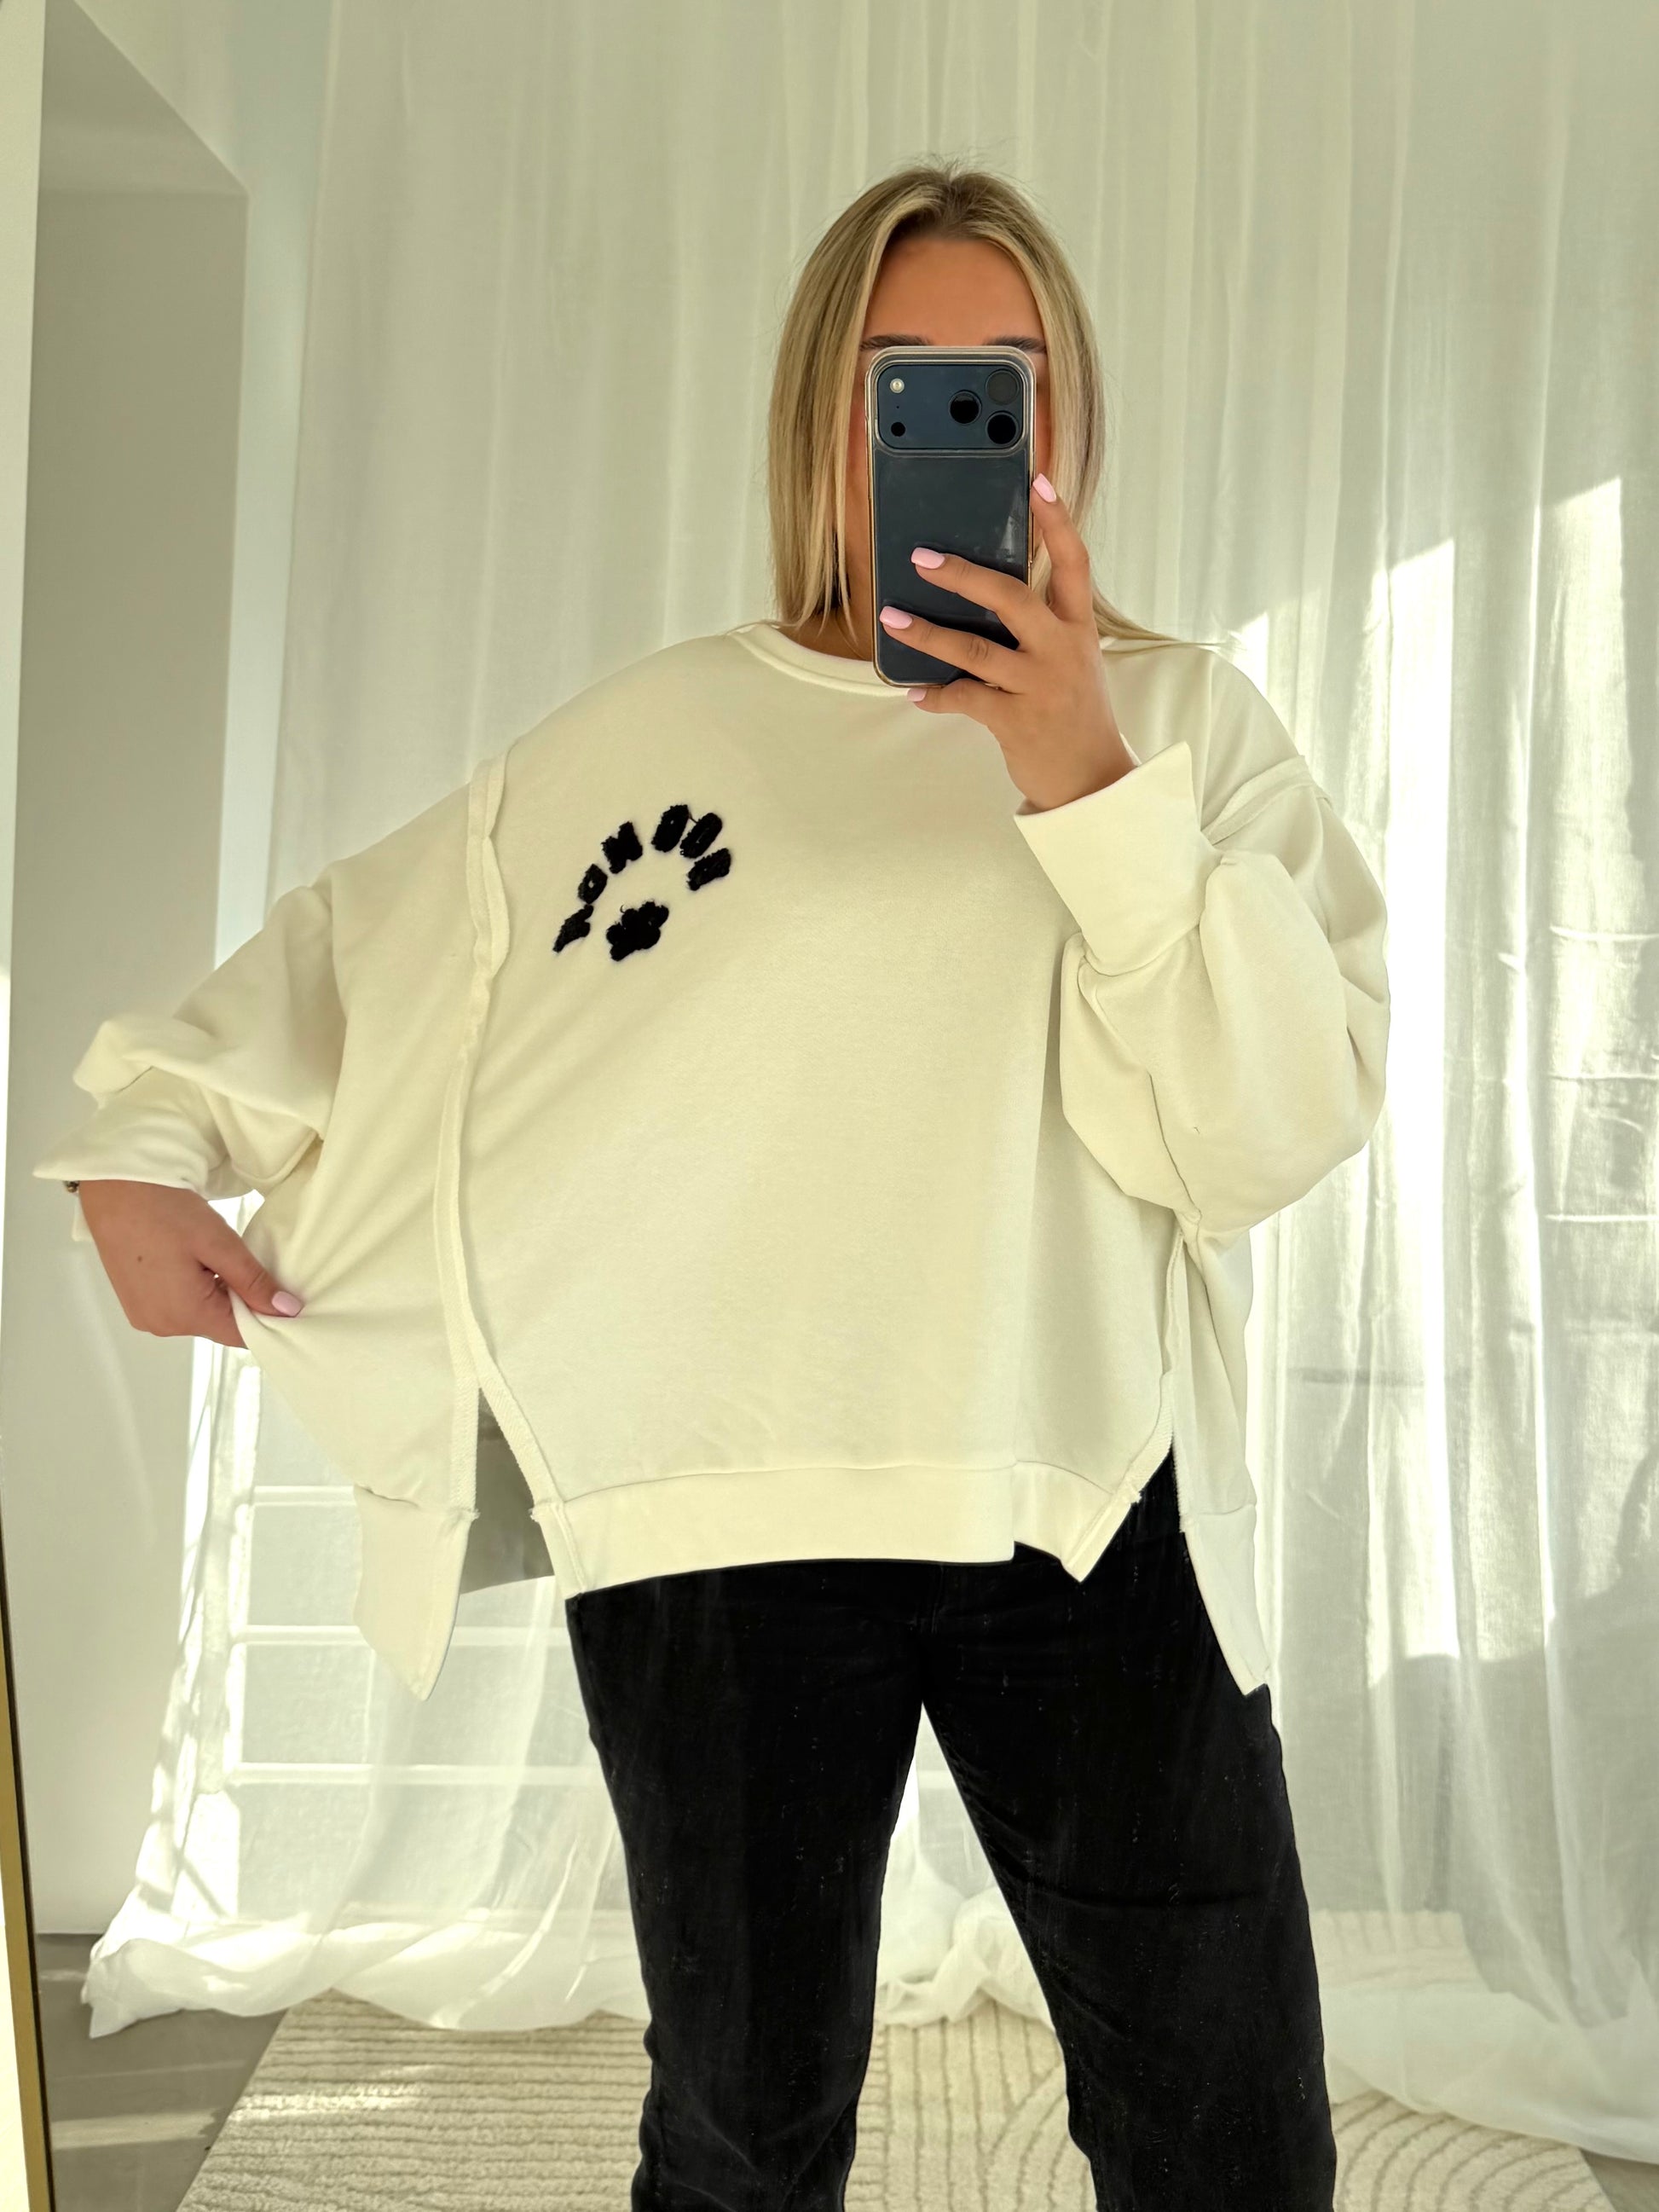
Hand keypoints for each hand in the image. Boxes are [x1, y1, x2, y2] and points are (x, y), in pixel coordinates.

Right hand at [75, 1179, 304, 1348]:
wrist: (115, 1188)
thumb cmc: (166, 1211)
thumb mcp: (219, 1243)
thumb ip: (253, 1281)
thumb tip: (288, 1311)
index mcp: (185, 1315)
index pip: (241, 1335)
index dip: (267, 1318)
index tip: (283, 1294)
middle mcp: (162, 1326)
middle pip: (220, 1326)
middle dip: (240, 1302)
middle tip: (246, 1263)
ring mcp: (145, 1316)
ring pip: (199, 1317)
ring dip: (216, 1295)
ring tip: (217, 1258)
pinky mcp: (135, 1304)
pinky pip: (177, 1308)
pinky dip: (193, 1291)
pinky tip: (194, 1262)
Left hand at [877, 473, 1139, 811]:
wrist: (1094, 780)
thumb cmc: (1076, 713)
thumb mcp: (1073, 661)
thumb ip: (1040, 628)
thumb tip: (981, 597)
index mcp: (1078, 628)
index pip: (1073, 563)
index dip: (1058, 521)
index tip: (1039, 480)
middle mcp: (1061, 650)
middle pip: (1010, 598)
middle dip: (962, 576)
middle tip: (921, 558)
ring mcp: (1039, 686)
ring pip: (975, 650)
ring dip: (927, 634)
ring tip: (890, 618)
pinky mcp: (1016, 722)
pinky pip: (965, 699)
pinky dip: (935, 695)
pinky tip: (914, 691)